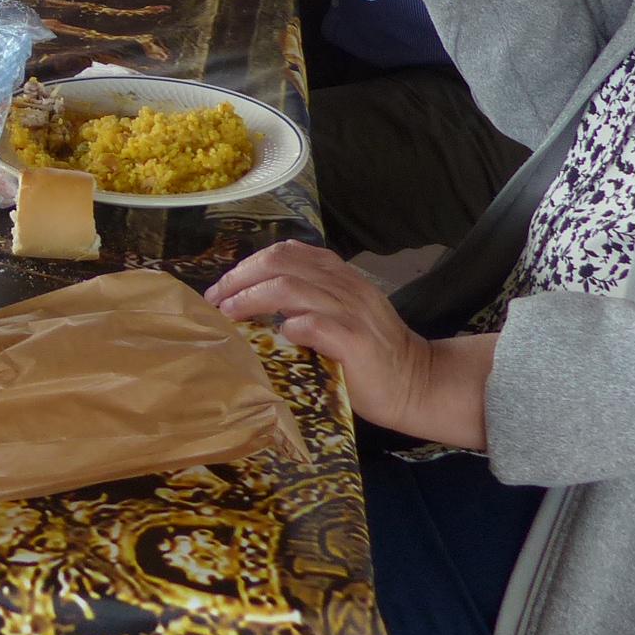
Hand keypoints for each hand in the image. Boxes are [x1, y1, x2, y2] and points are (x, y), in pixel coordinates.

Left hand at [211, 241, 439, 432]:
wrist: (417, 383)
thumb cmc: (370, 355)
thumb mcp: (341, 314)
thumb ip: (308, 301)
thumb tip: (251, 303)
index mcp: (339, 275)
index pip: (287, 252)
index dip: (249, 265)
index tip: (224, 287)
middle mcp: (344, 286)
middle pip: (280, 263)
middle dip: (240, 278)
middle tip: (216, 300)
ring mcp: (351, 312)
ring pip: (290, 288)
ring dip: (251, 299)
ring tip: (230, 315)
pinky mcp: (355, 342)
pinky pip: (314, 324)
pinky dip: (289, 326)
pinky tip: (278, 336)